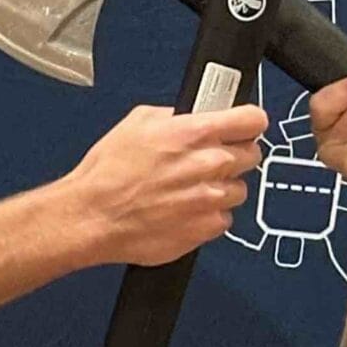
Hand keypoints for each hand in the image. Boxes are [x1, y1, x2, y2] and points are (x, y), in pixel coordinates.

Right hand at [66, 102, 266, 265]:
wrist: (93, 217)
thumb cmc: (107, 173)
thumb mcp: (138, 122)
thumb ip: (176, 117)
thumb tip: (191, 117)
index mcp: (196, 133)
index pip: (253, 120)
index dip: (249, 122)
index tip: (245, 126)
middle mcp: (211, 165)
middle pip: (252, 155)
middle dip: (235, 155)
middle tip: (210, 160)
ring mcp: (212, 200)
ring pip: (240, 189)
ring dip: (222, 188)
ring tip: (191, 189)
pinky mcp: (207, 229)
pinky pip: (224, 219)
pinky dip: (209, 215)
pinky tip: (185, 210)